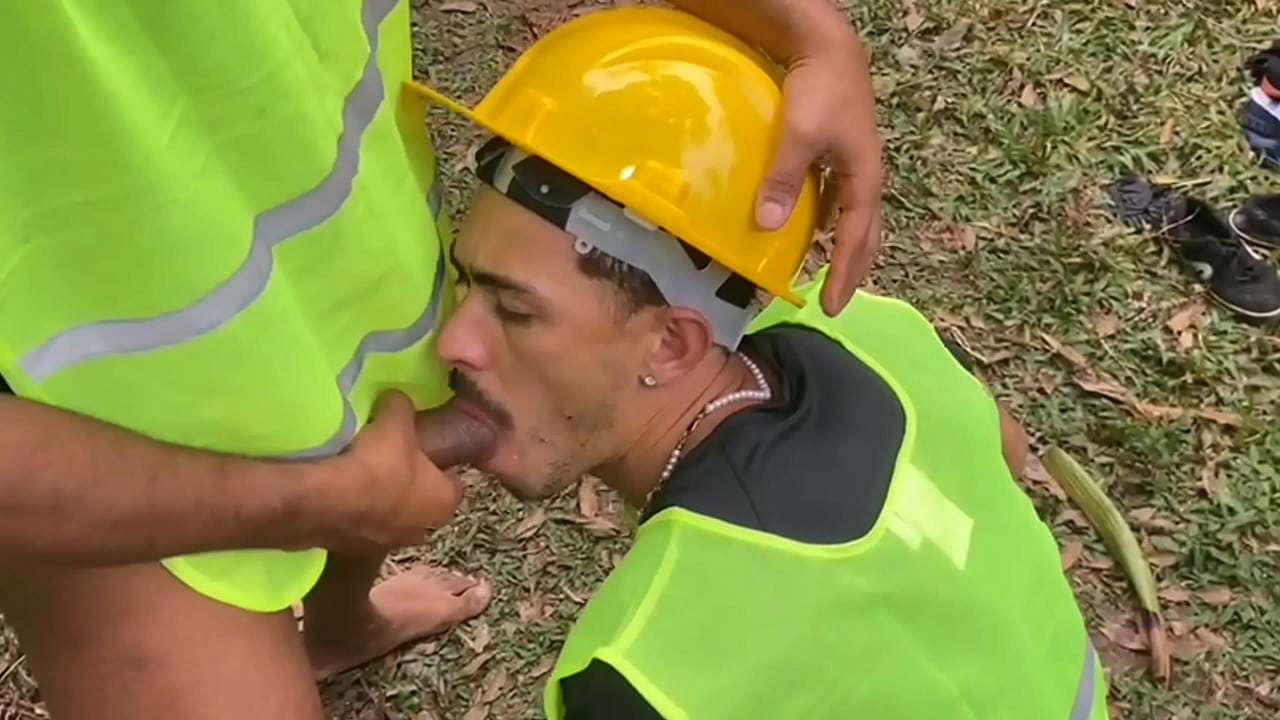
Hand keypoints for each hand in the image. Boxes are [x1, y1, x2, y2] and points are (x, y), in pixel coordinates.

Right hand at [321, 391, 462, 552]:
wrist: (326, 502)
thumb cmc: (378, 464)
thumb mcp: (395, 422)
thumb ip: (402, 408)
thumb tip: (398, 400)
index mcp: (445, 502)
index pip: (453, 482)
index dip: (438, 465)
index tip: (423, 450)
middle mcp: (423, 530)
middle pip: (422, 502)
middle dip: (410, 486)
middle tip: (392, 461)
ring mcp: (389, 545)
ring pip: (392, 518)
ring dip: (382, 503)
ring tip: (362, 476)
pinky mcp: (355, 551)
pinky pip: (362, 527)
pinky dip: (355, 514)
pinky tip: (340, 493)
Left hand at [756, 35, 883, 315]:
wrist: (828, 48)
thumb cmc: (820, 90)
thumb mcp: (800, 136)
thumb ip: (784, 180)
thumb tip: (768, 226)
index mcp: (864, 179)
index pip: (857, 240)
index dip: (845, 275)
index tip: (831, 306)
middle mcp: (864, 177)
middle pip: (865, 235)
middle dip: (852, 270)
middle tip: (835, 301)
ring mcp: (853, 166)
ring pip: (852, 218)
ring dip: (842, 247)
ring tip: (826, 272)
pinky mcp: (837, 154)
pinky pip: (836, 200)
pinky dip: (826, 222)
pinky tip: (808, 229)